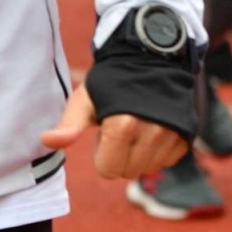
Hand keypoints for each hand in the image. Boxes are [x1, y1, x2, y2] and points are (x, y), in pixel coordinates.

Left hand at [39, 82, 188, 179]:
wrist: (151, 59)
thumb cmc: (111, 81)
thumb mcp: (85, 100)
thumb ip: (68, 125)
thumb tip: (45, 142)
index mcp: (123, 125)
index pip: (107, 170)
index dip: (101, 154)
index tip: (103, 131)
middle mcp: (151, 132)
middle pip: (128, 172)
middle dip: (119, 156)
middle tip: (119, 128)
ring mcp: (172, 135)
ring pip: (148, 169)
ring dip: (139, 155)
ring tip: (136, 126)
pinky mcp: (186, 137)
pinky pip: (167, 161)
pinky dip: (158, 151)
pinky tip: (153, 128)